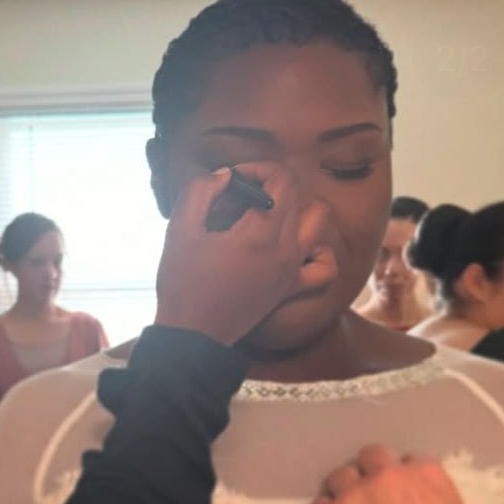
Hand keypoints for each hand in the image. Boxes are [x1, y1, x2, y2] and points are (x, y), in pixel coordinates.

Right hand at [154, 163, 331, 345]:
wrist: (192, 335)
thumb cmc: (183, 283)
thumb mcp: (180, 230)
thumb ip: (201, 190)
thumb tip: (225, 176)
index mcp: (260, 231)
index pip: (281, 178)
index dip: (256, 168)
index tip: (231, 182)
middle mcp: (285, 248)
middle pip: (296, 195)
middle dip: (268, 188)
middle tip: (238, 203)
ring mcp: (292, 269)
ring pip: (319, 222)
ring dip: (298, 211)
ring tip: (267, 219)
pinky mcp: (290, 289)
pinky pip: (324, 267)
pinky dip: (317, 252)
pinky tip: (296, 249)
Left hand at [312, 444, 476, 503]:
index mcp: (426, 474)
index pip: (411, 460)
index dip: (405, 476)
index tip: (403, 493)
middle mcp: (389, 474)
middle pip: (372, 456)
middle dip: (371, 472)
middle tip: (372, 494)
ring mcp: (357, 493)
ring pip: (341, 475)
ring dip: (344, 489)